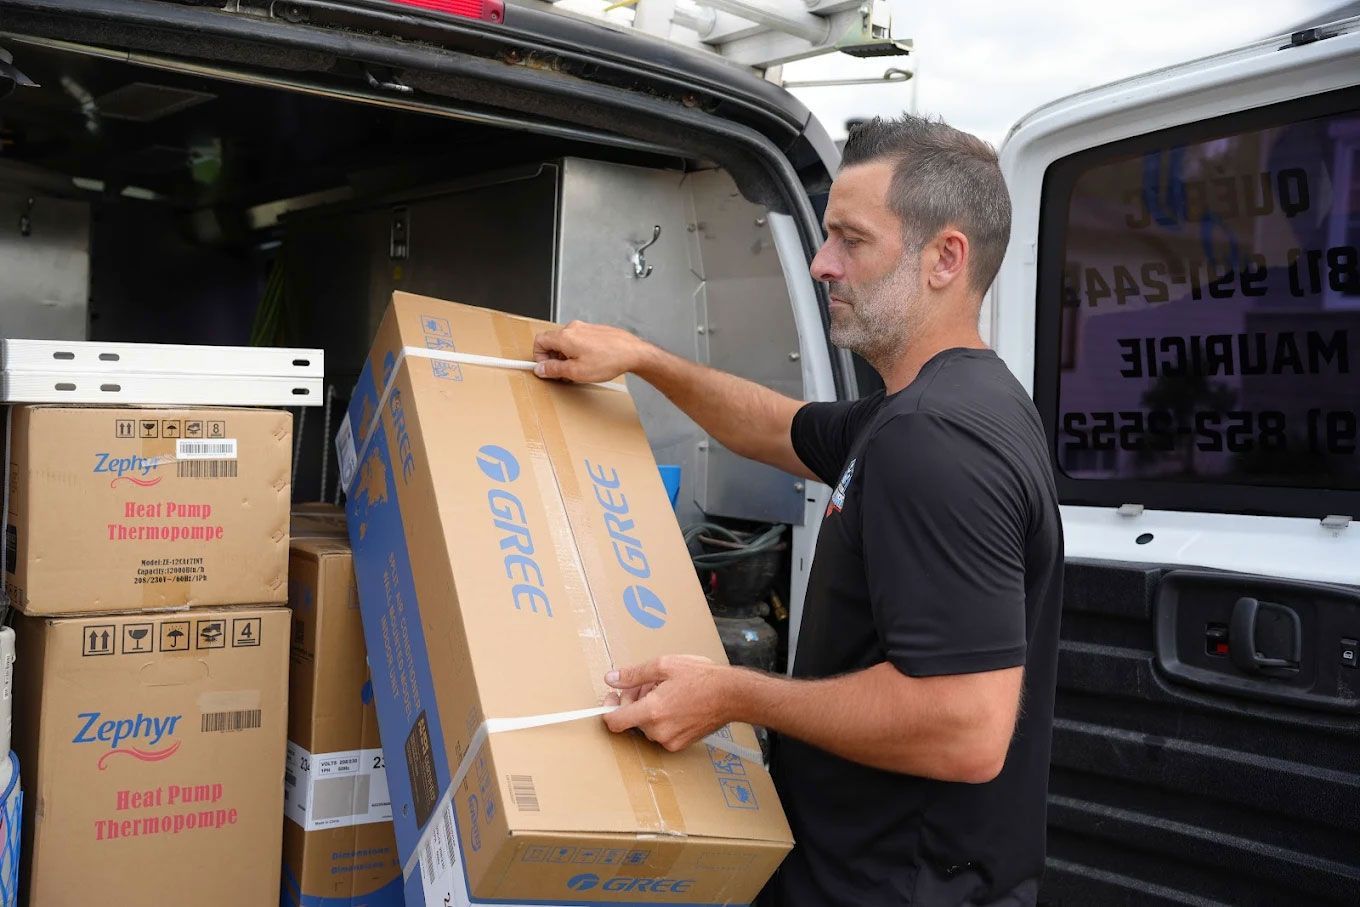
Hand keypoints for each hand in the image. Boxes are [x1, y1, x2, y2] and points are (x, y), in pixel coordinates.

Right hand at [532, 321, 649, 383]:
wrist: (633, 353)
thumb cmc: (608, 361)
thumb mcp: (576, 372)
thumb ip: (554, 369)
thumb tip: (541, 368)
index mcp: (565, 336)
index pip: (539, 341)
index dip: (539, 356)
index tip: (546, 368)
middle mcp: (574, 328)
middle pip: (553, 342)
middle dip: (554, 359)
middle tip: (563, 374)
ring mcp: (585, 328)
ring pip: (567, 342)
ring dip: (567, 356)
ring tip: (579, 370)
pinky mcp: (595, 331)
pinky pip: (579, 340)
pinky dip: (579, 352)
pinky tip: (591, 363)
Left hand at [602, 655, 733, 751]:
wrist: (732, 696)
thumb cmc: (702, 678)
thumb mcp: (664, 666)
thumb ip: (634, 674)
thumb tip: (611, 679)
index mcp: (652, 711)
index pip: (614, 721)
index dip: (608, 708)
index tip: (612, 697)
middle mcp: (658, 731)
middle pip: (631, 719)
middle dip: (633, 700)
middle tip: (648, 683)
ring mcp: (669, 741)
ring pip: (645, 725)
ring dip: (648, 708)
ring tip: (665, 690)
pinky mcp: (679, 745)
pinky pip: (660, 732)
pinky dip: (661, 718)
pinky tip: (674, 703)